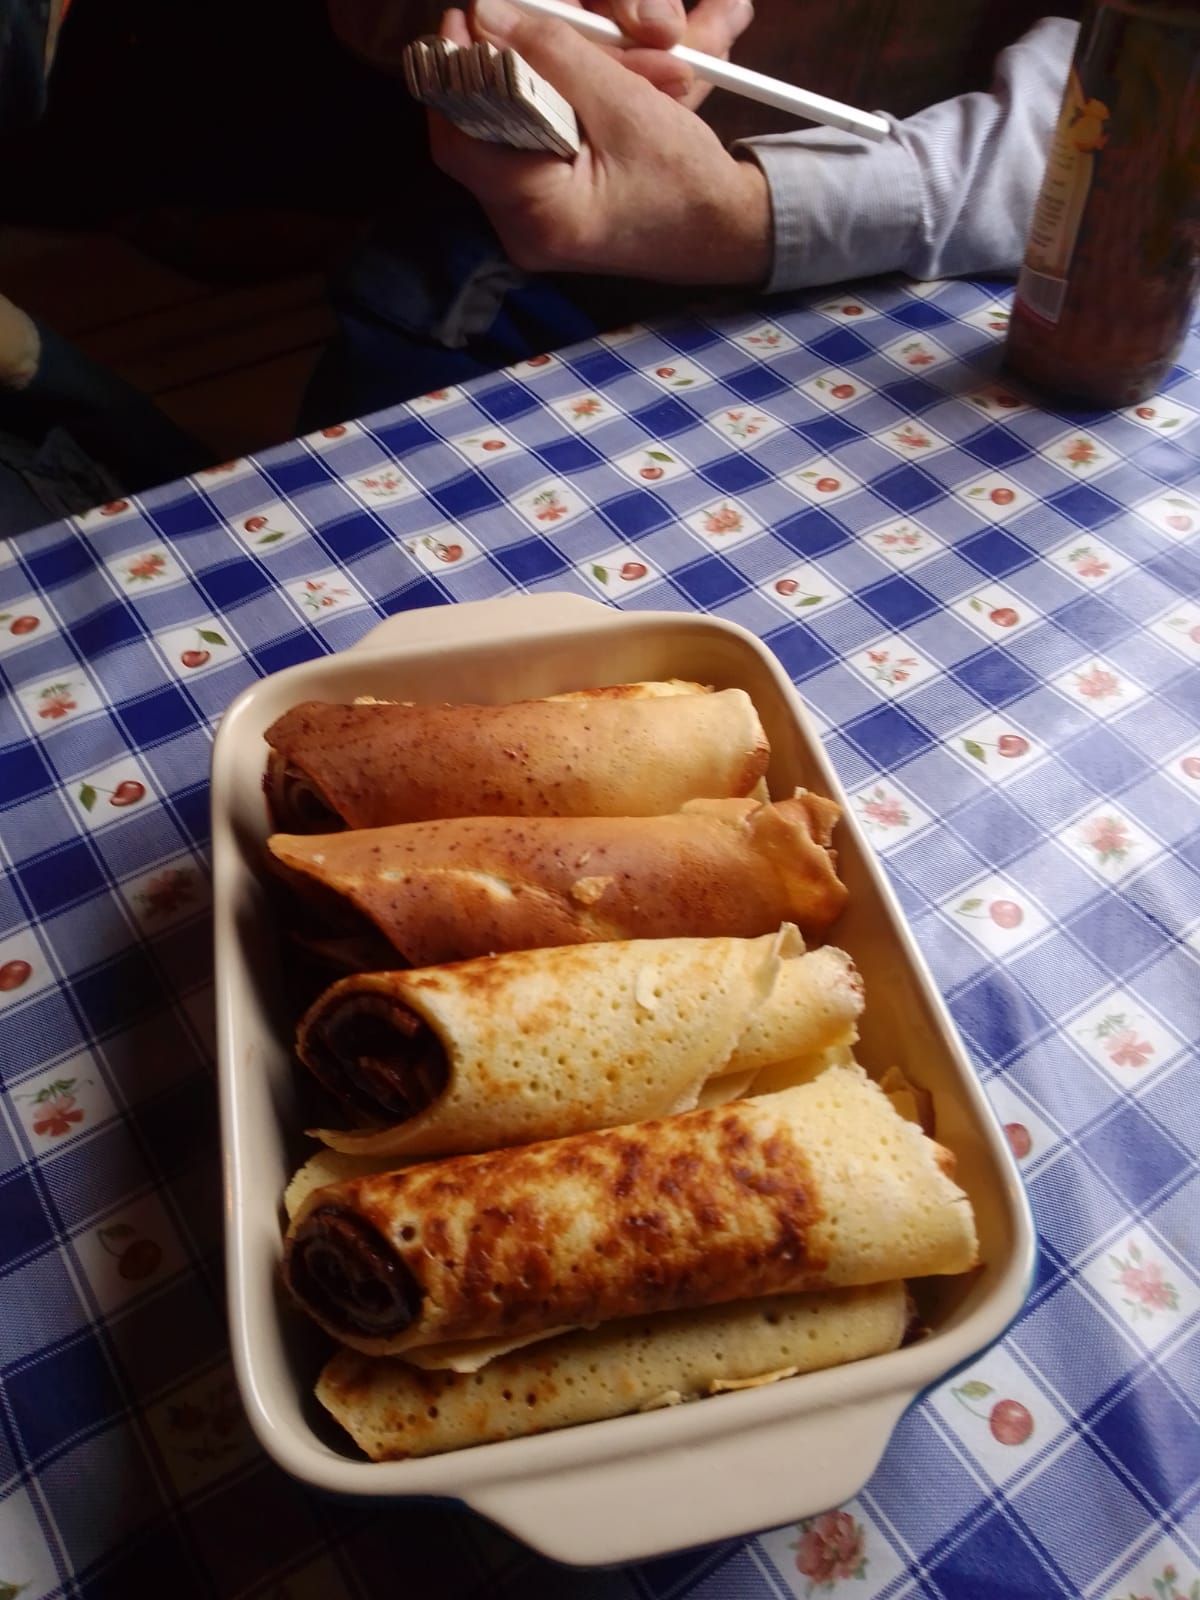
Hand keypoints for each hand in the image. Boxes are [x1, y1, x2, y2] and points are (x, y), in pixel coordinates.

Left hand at [430, 0, 771, 284]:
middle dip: (494, 75)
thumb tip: (488, 15)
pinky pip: (523, 153)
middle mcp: (524, 234)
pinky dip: (541, 113)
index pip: (460, 138)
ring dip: (524, 90)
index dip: (455, 73)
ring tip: (566, 61)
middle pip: (474, 136)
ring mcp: (533, 229)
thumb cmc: (687, 179)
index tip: (464, 20)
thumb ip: (554, 55)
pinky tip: (572, 91)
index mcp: (542, 216)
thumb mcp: (625, 104)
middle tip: (510, 26)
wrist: (726, 232)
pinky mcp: (546, 217)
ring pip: (500, 139)